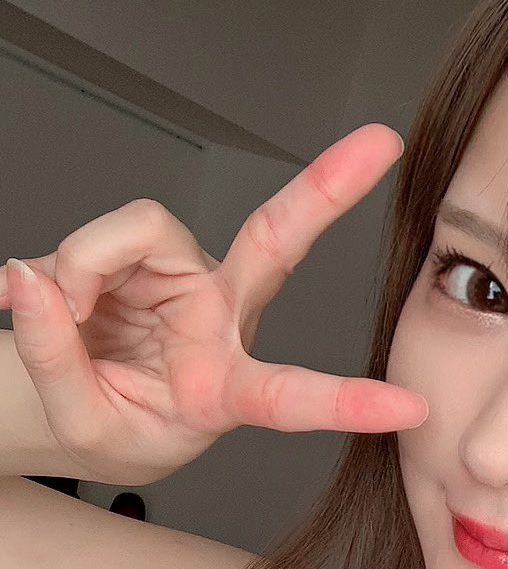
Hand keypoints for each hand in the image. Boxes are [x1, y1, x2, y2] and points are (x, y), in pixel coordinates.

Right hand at [0, 123, 427, 487]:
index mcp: (228, 389)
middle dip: (327, 190)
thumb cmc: (116, 425)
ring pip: (143, 231)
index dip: (348, 401)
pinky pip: (100, 238)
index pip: (291, 396)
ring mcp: (187, 278)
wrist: (91, 411)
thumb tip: (29, 281)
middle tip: (380, 143)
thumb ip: (57, 359)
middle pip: (276, 242)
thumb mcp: (85, 424)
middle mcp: (221, 320)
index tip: (409, 408)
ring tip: (66, 313)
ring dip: (87, 266)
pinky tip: (58, 301)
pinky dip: (65, 267)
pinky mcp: (148, 253)